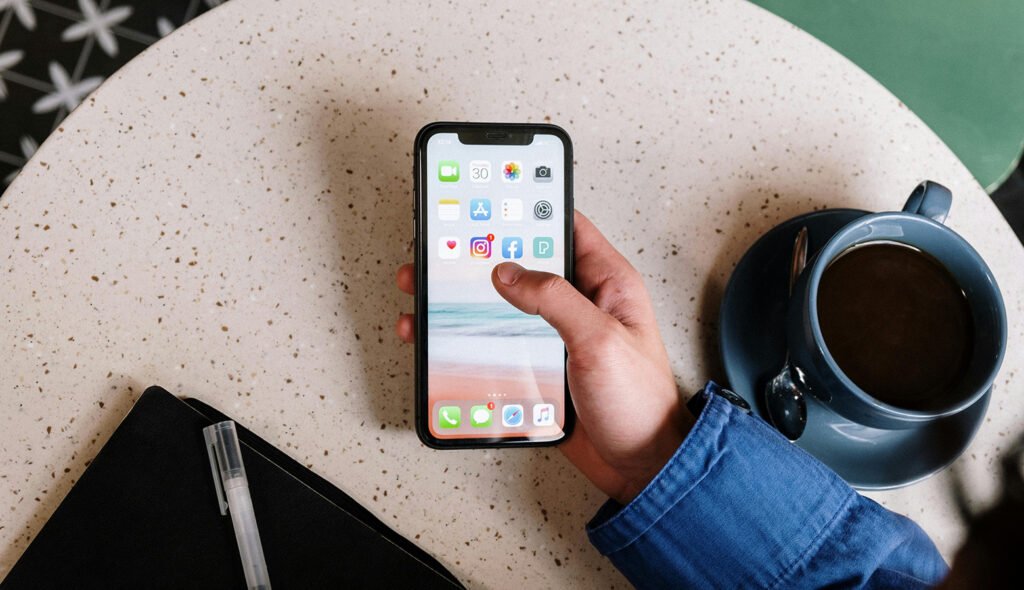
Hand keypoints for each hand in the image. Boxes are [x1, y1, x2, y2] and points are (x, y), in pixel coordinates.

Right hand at [395, 211, 692, 503]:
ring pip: (500, 305)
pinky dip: (465, 340)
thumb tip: (508, 272)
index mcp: (605, 283)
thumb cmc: (640, 403)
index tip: (488, 201)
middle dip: (478, 256)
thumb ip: (555, 300)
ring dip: (462, 299)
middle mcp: (577, 304)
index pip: (564, 227)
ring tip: (423, 291)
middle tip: (439, 249)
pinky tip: (439, 340)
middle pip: (520, 265)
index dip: (527, 209)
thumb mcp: (601, 340)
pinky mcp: (537, 367)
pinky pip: (495, 344)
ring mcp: (554, 336)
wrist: (640, 466)